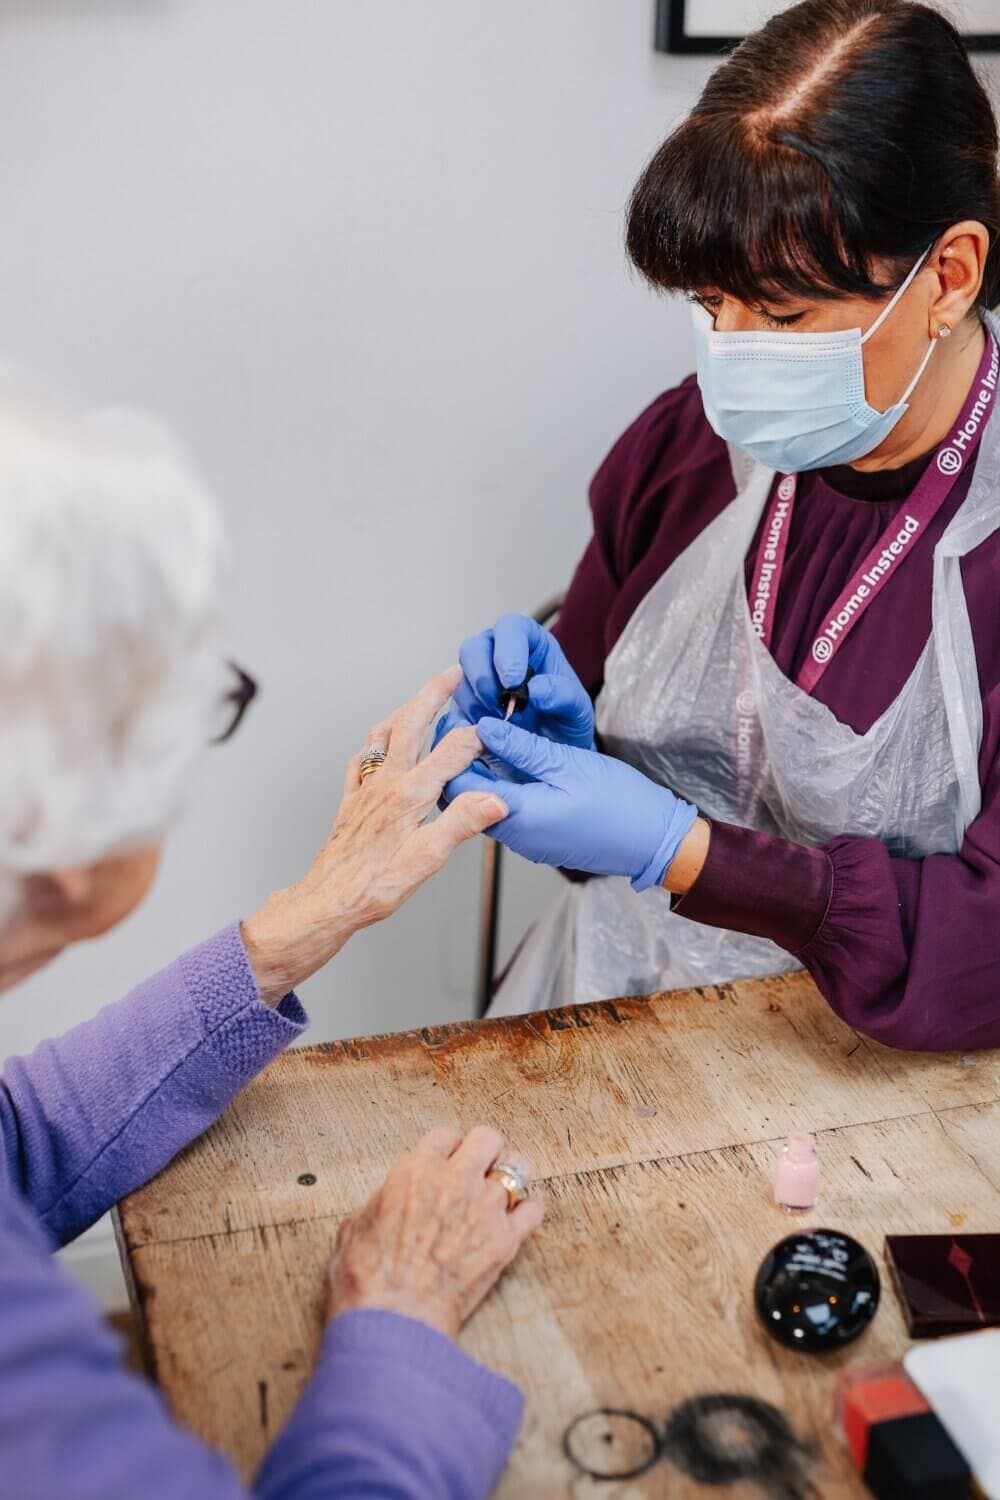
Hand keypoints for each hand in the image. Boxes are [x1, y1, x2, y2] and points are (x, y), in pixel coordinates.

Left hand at [242, 668, 507, 1003]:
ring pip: (385, 733)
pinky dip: (376, 741)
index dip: (478, 734)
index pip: (453, 750)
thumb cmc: (375, 885)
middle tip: (454, 674)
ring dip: (405, 711)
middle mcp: (386, 782)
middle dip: (434, 694)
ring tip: (420, 698)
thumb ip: (462, 822)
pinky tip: (380, 744)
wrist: (329, 899)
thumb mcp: (427, 858)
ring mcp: (366, 787)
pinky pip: (363, 758)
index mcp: (409, 793)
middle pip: (412, 723)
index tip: (496, 725)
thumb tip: (496, 799)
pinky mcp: (352, 800)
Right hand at [327, 1126, 543, 1339]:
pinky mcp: (505, 1240)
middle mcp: (455, 1180)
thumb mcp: (355, 1226)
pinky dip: (527, 1213)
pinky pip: (534, 1209)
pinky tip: (515, 1222)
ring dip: (508, 1180)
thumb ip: (381, 1202)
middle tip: (476, 1172)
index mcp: (415, 1171)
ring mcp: (484, 1208)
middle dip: (483, 1152)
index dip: (446, 1148)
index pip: (445, 1134)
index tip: (446, 1161)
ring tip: (498, 1196)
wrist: (393, 1320)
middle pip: (487, 1138)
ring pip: (518, 1167)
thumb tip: (387, 1203)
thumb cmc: (366, 1278)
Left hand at [450, 718, 698, 891]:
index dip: (452, 752)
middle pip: (464, 799)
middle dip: (460, 761)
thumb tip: (485, 728)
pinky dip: (498, 784)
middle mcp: (514, 834)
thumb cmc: (619, 804)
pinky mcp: (537, 838)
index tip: (458, 721)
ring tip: (486, 734)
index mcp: (517, 816)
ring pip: (483, 804)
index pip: (458, 788)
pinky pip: (504, 810)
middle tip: (467, 724)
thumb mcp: (568, 764)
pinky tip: (508, 759)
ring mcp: (526, 839)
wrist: (652, 841)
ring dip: (480, 772)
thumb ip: (521, 748)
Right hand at [454, 614, 594, 749]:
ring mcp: (478, 681)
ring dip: (478, 705)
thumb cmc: (566, 723)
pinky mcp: (464, 707)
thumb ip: (562, 695)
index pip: (511, 627)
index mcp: (529, 643)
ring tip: (505, 726)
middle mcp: (497, 655)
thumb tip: (536, 690)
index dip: (508, 650)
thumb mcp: (577, 710)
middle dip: (484, 679)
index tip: (513, 681)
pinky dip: (467, 725)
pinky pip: (453, 709)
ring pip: (458, 680)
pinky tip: (489, 737)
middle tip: (502, 707)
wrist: (554, 753)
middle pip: (473, 648)